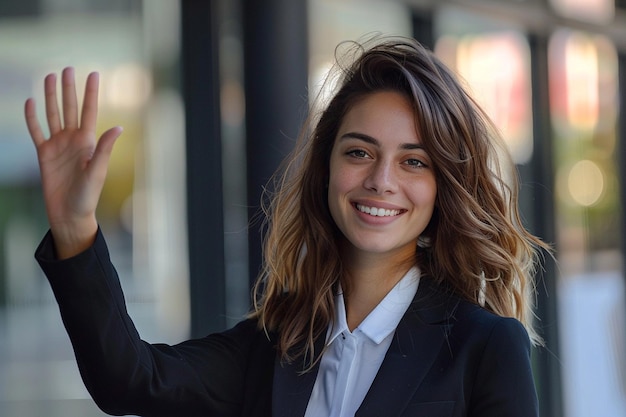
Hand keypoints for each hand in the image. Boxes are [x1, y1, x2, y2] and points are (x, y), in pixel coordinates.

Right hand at [25, 67, 122, 258]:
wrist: (69, 214)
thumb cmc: (87, 196)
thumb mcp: (98, 171)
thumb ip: (104, 148)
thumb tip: (118, 127)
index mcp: (88, 142)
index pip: (89, 111)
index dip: (91, 93)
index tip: (93, 73)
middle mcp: (73, 140)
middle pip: (70, 108)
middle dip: (69, 89)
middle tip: (68, 68)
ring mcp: (58, 146)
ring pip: (53, 115)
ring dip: (51, 97)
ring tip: (50, 77)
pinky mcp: (44, 155)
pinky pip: (36, 132)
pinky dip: (32, 118)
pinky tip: (31, 102)